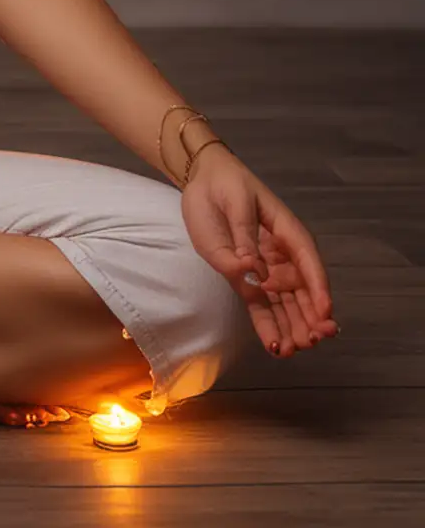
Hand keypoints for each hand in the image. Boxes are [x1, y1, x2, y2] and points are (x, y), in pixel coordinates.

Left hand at [178, 146, 339, 357]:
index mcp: (286, 231)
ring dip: (291, 326)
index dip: (318, 288)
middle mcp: (281, 254)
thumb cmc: (223, 186)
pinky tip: (276, 346)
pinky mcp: (244, 277)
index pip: (308, 262)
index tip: (325, 313)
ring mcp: (264, 268)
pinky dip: (268, 324)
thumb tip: (253, 271)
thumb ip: (243, 238)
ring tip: (294, 350)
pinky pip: (260, 304)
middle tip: (312, 340)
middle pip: (302, 289)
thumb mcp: (235, 204)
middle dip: (310, 316)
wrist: (202, 178)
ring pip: (284, 302)